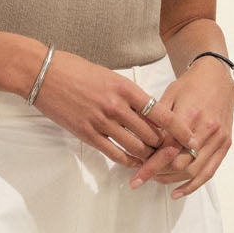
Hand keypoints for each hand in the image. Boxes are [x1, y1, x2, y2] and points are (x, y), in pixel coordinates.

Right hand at [28, 50, 173, 167]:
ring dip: (147, 155)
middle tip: (171, 152)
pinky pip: (114, 153)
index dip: (180, 129)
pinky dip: (127, 160)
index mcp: (125, 88)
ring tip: (153, 158)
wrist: (42, 73)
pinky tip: (133, 162)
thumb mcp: (108, 75)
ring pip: (136, 147)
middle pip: (151, 134)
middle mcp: (117, 106)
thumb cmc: (74, 70)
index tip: (191, 138)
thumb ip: (128, 94)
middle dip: (163, 145)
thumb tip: (146, 111)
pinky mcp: (87, 133)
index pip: (162, 113)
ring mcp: (101, 121)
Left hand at [127, 56, 233, 197]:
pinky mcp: (225, 144)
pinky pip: (209, 172)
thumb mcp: (168, 95)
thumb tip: (139, 143)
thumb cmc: (190, 85)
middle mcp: (207, 129)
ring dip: (172, 180)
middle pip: (180, 163)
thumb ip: (156, 120)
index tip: (137, 176)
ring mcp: (218, 138)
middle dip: (158, 173)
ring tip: (156, 180)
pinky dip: (193, 185)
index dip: (151, 165)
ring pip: (193, 171)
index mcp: (190, 115)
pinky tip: (178, 192)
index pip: (167, 149)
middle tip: (142, 176)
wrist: (217, 77)